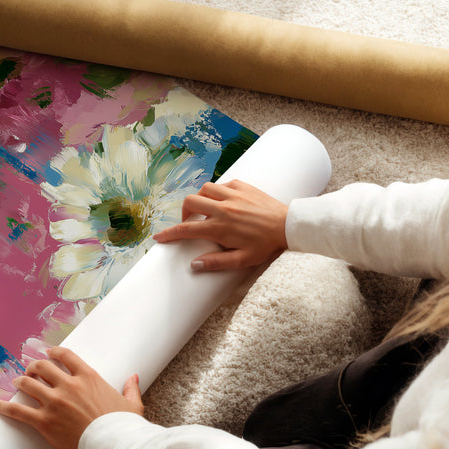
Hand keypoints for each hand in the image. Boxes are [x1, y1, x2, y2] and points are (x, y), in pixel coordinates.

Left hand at [0, 347, 142, 448]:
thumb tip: (134, 377)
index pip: (65, 356)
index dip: (54, 352)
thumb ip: (130, 388)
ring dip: (21, 382)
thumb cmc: (124, 426)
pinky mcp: (44, 421)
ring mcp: (54, 402)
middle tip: (30, 370)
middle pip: (42, 367)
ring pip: (28, 384)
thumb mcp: (132, 404)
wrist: (114, 445)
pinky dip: (4, 406)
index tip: (48, 353)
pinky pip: (18, 411)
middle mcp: (68, 385)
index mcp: (88, 377)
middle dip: (34, 366)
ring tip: (17, 382)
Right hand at [153, 179, 288, 271]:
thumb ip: (217, 262)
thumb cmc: (266, 245)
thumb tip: (194, 265)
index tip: (159, 237)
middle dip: (184, 213)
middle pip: (190, 202)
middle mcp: (223, 208)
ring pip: (204, 189)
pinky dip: (217, 192)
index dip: (169, 234)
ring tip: (206, 210)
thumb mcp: (242, 260)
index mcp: (220, 227)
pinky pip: (222, 184)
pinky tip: (223, 201)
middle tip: (190, 223)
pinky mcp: (243, 186)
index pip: (186, 230)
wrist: (289, 226)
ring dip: (200, 199)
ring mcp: (233, 195)